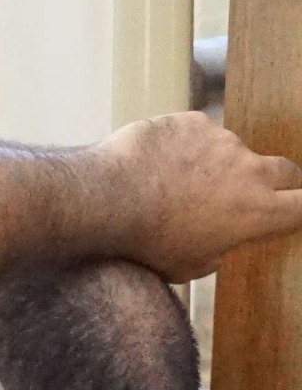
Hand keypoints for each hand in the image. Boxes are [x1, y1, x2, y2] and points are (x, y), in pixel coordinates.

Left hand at [93, 112, 301, 281]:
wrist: (107, 199)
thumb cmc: (144, 241)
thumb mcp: (188, 267)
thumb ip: (217, 251)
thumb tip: (219, 245)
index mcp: (258, 211)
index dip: (299, 208)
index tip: (291, 210)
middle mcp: (250, 171)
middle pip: (284, 170)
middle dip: (273, 181)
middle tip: (248, 192)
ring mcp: (223, 141)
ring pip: (232, 151)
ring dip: (214, 164)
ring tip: (174, 182)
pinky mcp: (194, 122)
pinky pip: (196, 134)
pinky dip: (182, 147)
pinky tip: (155, 163)